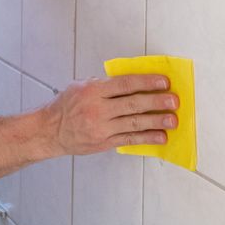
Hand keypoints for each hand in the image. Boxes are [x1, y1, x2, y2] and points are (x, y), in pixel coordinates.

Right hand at [45, 74, 179, 156]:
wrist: (50, 131)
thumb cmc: (65, 106)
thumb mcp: (79, 86)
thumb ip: (103, 84)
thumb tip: (129, 82)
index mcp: (93, 91)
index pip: (125, 84)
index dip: (146, 82)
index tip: (163, 82)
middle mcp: (98, 110)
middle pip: (133, 104)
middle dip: (156, 102)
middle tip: (173, 100)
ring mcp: (102, 128)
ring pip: (134, 123)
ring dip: (156, 121)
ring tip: (172, 119)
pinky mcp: (104, 142)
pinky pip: (129, 139)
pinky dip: (146, 138)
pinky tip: (160, 136)